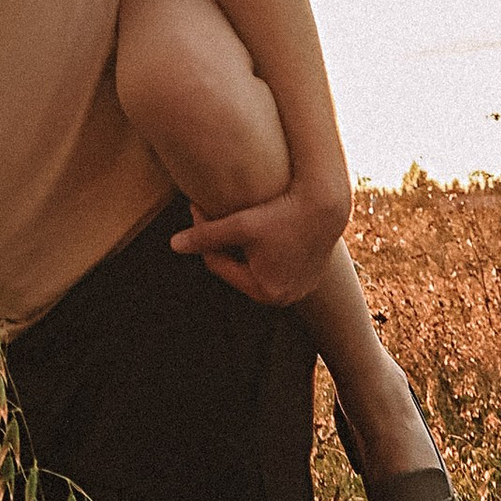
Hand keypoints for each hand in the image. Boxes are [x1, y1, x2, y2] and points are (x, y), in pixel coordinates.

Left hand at [170, 179, 348, 306]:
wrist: (327, 202)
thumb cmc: (283, 212)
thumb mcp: (241, 224)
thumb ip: (207, 236)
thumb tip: (173, 245)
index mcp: (265, 291)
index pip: (219, 265)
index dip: (203, 238)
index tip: (197, 208)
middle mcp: (285, 298)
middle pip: (238, 269)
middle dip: (223, 244)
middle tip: (213, 215)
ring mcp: (300, 289)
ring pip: (258, 266)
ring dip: (243, 247)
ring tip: (236, 219)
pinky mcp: (311, 276)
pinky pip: (277, 264)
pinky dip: (265, 249)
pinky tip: (260, 226)